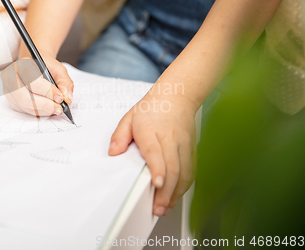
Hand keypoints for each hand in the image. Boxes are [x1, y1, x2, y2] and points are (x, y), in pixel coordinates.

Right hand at [1, 56, 73, 115]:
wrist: (34, 67)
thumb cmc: (44, 67)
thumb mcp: (57, 68)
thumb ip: (64, 82)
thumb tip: (66, 98)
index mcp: (21, 65)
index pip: (33, 82)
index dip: (48, 92)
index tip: (60, 97)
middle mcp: (10, 78)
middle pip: (25, 98)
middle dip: (45, 105)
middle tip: (59, 108)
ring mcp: (9, 91)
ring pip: (26, 107)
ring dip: (44, 111)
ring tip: (56, 108)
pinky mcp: (13, 102)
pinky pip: (26, 111)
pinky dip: (40, 112)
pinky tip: (48, 108)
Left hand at [109, 93, 196, 215]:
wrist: (176, 97)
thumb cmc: (152, 109)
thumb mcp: (129, 118)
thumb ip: (119, 136)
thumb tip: (113, 152)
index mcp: (151, 131)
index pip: (156, 152)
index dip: (158, 169)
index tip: (156, 183)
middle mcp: (170, 139)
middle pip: (172, 168)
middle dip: (166, 191)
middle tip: (158, 207)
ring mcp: (183, 146)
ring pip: (184, 172)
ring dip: (175, 193)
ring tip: (165, 207)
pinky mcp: (191, 151)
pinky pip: (190, 172)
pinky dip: (183, 187)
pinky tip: (175, 196)